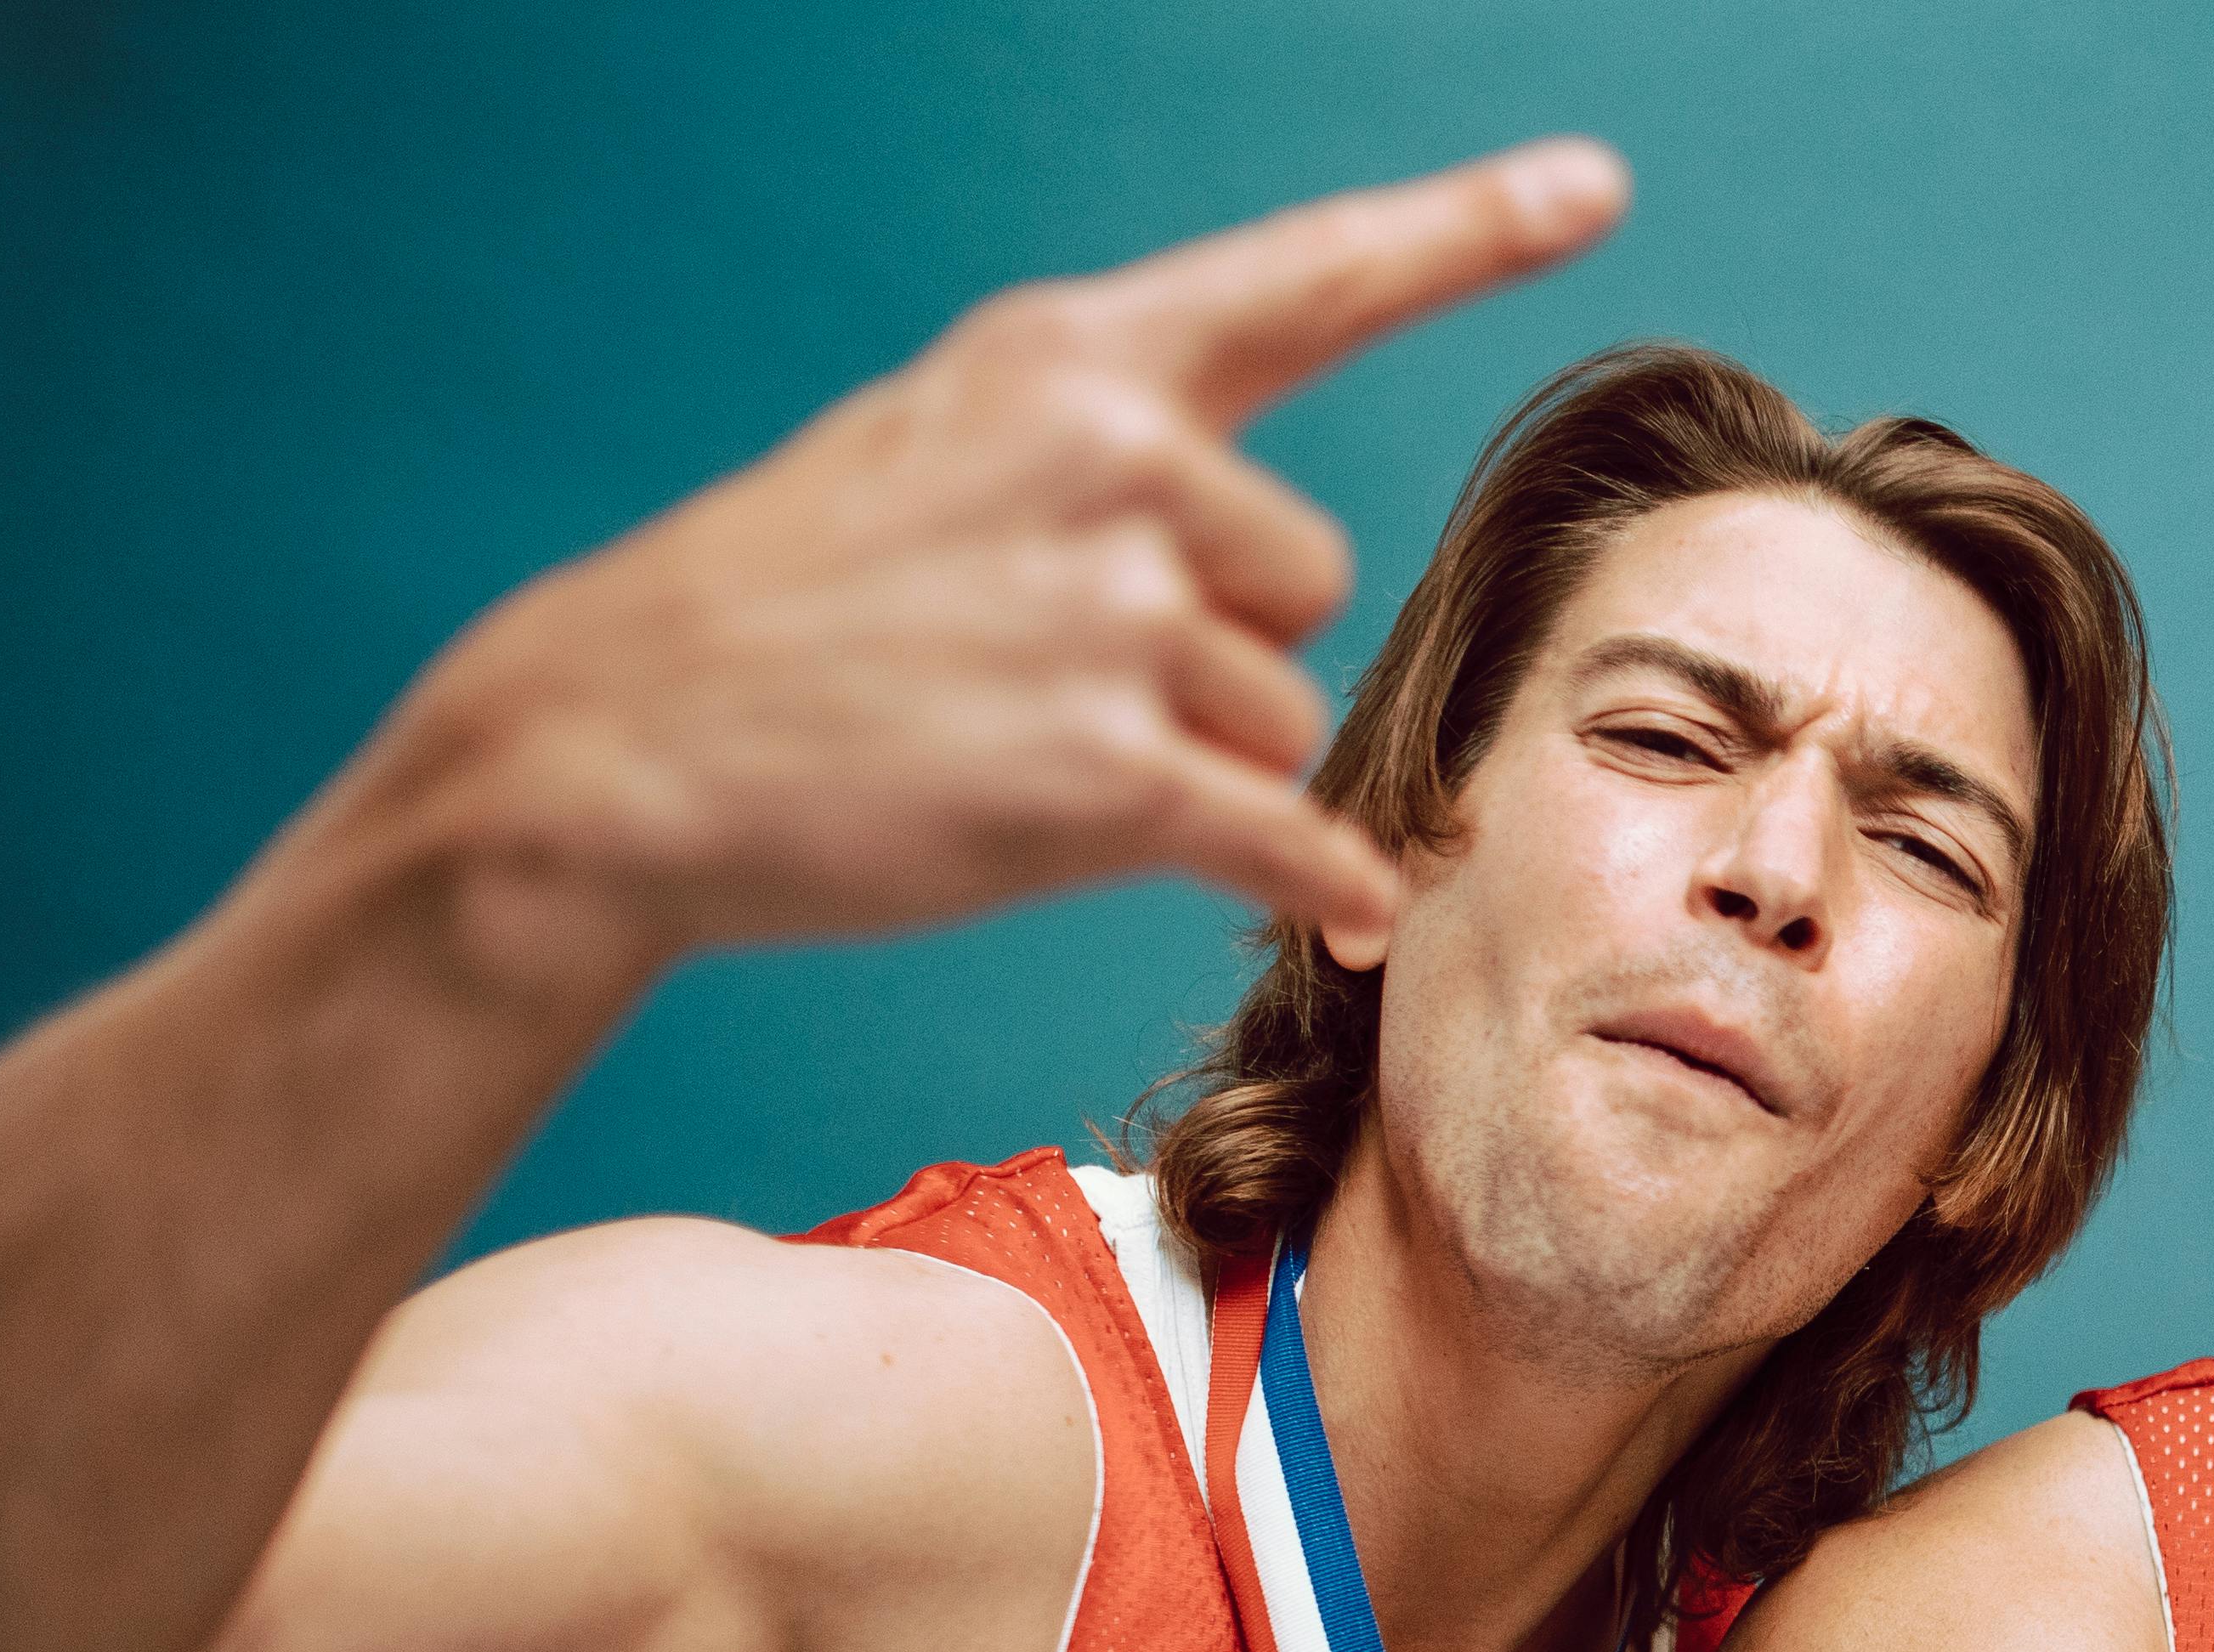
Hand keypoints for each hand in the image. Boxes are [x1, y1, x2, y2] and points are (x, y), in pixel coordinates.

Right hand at [383, 137, 1628, 993]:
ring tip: (1026, 746)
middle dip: (1218, 643)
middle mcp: (1114, 459)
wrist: (619, 740)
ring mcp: (1112, 613)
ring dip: (1197, 758)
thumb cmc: (795, 608)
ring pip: (1283, 714)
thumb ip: (1112, 452)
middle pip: (1308, 579)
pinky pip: (1286, 834)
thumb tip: (1272, 563)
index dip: (1469, 227)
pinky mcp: (1109, 772)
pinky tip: (1327, 908)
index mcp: (1075, 360)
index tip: (1594, 181)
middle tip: (1045, 667)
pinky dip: (1312, 883)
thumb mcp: (941, 449)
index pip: (1310, 276)